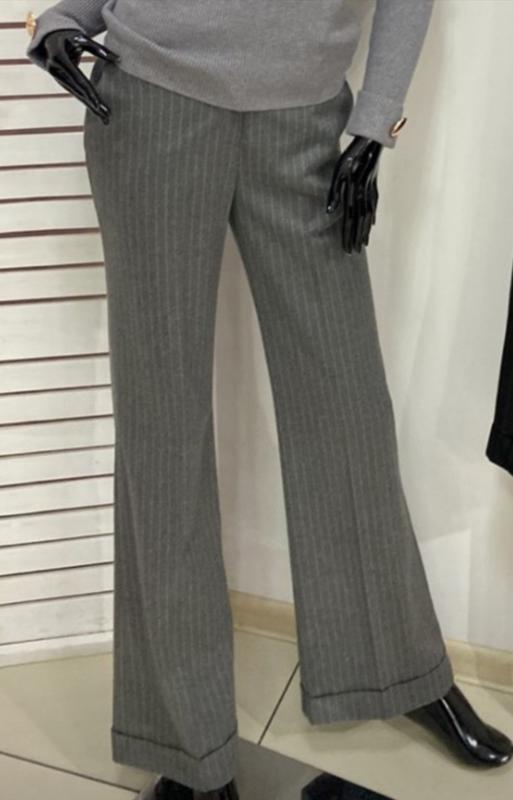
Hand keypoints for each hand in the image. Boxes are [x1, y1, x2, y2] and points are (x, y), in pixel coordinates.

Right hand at [34, 28, 119, 123]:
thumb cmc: (69, 36)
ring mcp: (57, 78)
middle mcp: (55, 70)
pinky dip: (86, 102)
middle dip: (92, 104)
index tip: (99, 104)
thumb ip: (99, 49)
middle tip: (106, 117)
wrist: (49, 37)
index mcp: (59, 57)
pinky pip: (75, 93)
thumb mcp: (82, 38)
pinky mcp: (61, 82)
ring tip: (104, 118)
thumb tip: (119, 59)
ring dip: (91, 107)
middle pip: (78, 91)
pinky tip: (96, 111)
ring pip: (76, 95)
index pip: (78, 79)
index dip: (89, 92)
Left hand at [326, 136, 382, 253]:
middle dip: (356, 238)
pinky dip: (372, 216)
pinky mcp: (374, 184)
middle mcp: (364, 194)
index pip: (349, 218)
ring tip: (363, 244)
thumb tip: (328, 212)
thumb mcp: (338, 171)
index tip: (346, 248)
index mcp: (354, 192)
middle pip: (359, 220)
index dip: (347, 234)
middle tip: (353, 253)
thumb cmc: (351, 154)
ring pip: (368, 215)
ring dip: (365, 231)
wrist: (371, 140)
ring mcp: (371, 189)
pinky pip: (374, 204)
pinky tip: (372, 225)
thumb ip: (334, 192)